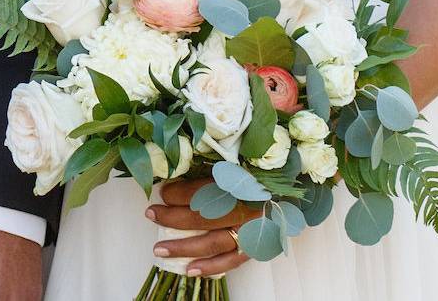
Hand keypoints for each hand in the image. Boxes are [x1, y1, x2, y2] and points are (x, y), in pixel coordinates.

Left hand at [146, 179, 260, 276]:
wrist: (285, 195)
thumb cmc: (255, 179)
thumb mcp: (233, 169)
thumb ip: (207, 175)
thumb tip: (175, 183)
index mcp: (242, 183)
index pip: (204, 189)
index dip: (179, 192)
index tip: (163, 192)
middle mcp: (247, 208)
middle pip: (204, 216)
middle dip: (173, 217)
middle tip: (152, 214)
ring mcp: (252, 231)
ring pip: (214, 242)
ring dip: (184, 247)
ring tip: (160, 250)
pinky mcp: (255, 247)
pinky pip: (231, 261)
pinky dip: (209, 267)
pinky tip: (189, 269)